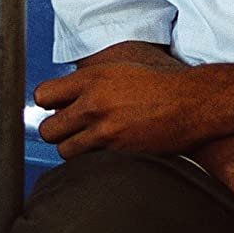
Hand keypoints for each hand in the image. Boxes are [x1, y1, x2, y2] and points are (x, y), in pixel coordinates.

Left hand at [35, 61, 213, 158]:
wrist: (191, 102)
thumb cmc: (157, 84)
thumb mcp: (117, 70)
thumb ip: (87, 83)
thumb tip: (63, 98)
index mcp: (91, 79)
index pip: (42, 95)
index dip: (46, 104)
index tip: (56, 107)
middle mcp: (94, 104)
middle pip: (47, 129)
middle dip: (55, 131)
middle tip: (69, 130)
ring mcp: (106, 130)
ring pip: (65, 151)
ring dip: (73, 148)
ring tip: (88, 141)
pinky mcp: (119, 152)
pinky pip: (90, 162)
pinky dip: (94, 159)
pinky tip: (108, 148)